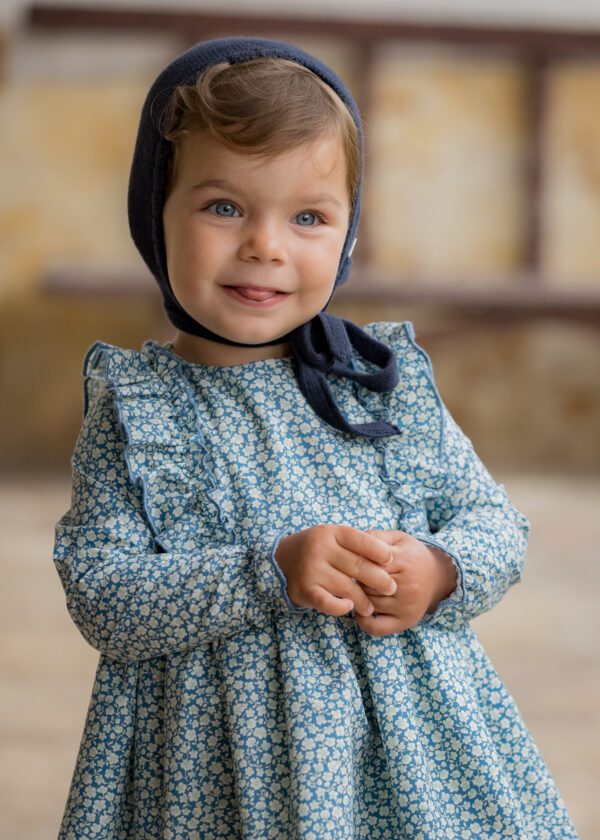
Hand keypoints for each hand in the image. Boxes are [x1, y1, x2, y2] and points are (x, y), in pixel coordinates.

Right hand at [274, 524, 397, 617]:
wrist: (282, 558)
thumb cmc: (319, 549)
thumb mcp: (334, 538)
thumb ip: (357, 545)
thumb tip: (389, 558)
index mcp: (331, 532)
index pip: (362, 540)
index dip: (381, 552)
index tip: (392, 562)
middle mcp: (320, 548)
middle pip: (358, 566)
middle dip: (379, 580)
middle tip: (391, 588)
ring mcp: (312, 569)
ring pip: (347, 587)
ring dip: (363, 600)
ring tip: (371, 607)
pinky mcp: (305, 589)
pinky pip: (329, 603)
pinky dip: (341, 607)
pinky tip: (349, 608)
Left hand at [353, 529, 457, 636]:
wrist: (439, 576)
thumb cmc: (412, 555)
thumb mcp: (398, 538)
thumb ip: (375, 536)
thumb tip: (352, 542)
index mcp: (403, 561)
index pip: (368, 564)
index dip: (355, 563)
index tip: (350, 562)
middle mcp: (407, 586)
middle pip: (367, 585)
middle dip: (356, 580)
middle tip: (352, 576)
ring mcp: (406, 606)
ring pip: (369, 603)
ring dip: (359, 597)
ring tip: (359, 589)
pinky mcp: (405, 621)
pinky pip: (377, 628)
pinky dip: (364, 622)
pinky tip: (361, 611)